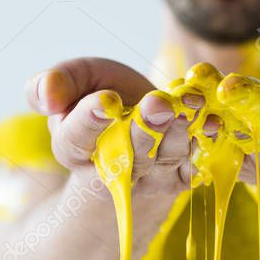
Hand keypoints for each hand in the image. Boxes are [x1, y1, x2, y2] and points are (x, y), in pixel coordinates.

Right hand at [24, 58, 218, 197]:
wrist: (134, 128)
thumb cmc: (100, 100)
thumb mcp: (76, 83)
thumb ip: (56, 83)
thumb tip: (47, 95)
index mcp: (75, 148)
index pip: (77, 138)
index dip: (89, 120)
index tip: (104, 101)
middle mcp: (110, 169)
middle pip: (126, 155)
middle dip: (144, 129)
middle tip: (158, 104)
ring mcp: (147, 177)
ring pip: (164, 160)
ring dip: (180, 133)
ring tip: (191, 105)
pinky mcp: (177, 177)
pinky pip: (192, 165)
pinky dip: (205, 145)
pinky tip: (213, 122)